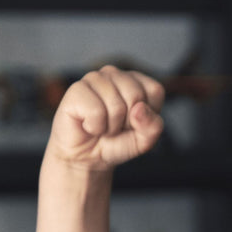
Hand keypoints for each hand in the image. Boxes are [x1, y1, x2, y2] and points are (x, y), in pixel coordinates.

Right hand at [46, 66, 166, 170]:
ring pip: (116, 106)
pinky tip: (87, 125)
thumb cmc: (115, 143)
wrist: (85, 157)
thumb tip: (139, 109)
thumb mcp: (143, 140)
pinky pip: (96, 111)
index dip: (147, 115)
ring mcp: (94, 79)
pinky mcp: (76, 89)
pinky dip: (95, 127)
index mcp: (135, 80)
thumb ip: (152, 126)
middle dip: (127, 122)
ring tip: (101, 126)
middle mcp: (114, 74)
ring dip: (110, 127)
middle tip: (114, 126)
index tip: (133, 123)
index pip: (155, 90)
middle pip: (135, 96)